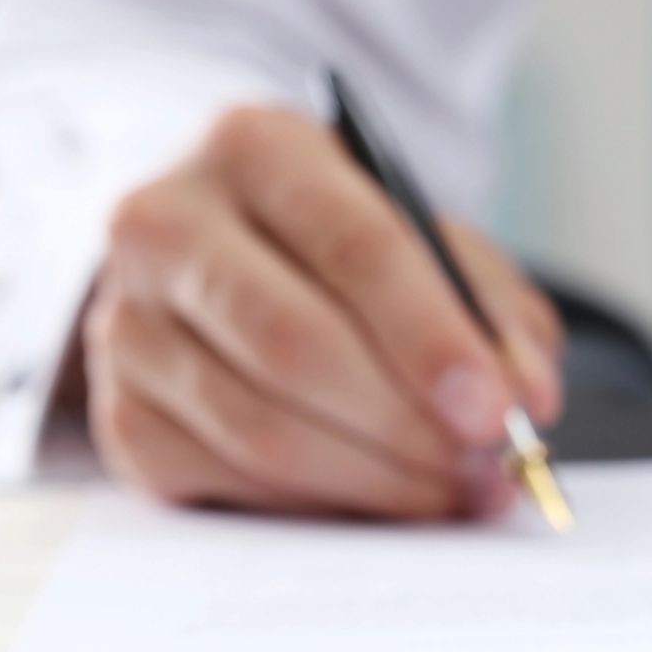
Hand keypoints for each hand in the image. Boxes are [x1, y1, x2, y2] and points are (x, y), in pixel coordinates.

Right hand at [83, 104, 563, 518]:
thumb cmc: (352, 253)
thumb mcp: (438, 247)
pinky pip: (228, 478)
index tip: (495, 408)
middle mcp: (169, 224)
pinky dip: (321, 502)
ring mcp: (128, 323)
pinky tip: (381, 496)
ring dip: (378, 478)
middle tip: (486, 467)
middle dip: (409, 424)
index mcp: (257, 150)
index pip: (354, 246)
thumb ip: (497, 314)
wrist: (237, 261)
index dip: (431, 338)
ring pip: (261, 427)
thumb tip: (529, 399)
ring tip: (454, 490)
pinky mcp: (122, 413)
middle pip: (296, 344)